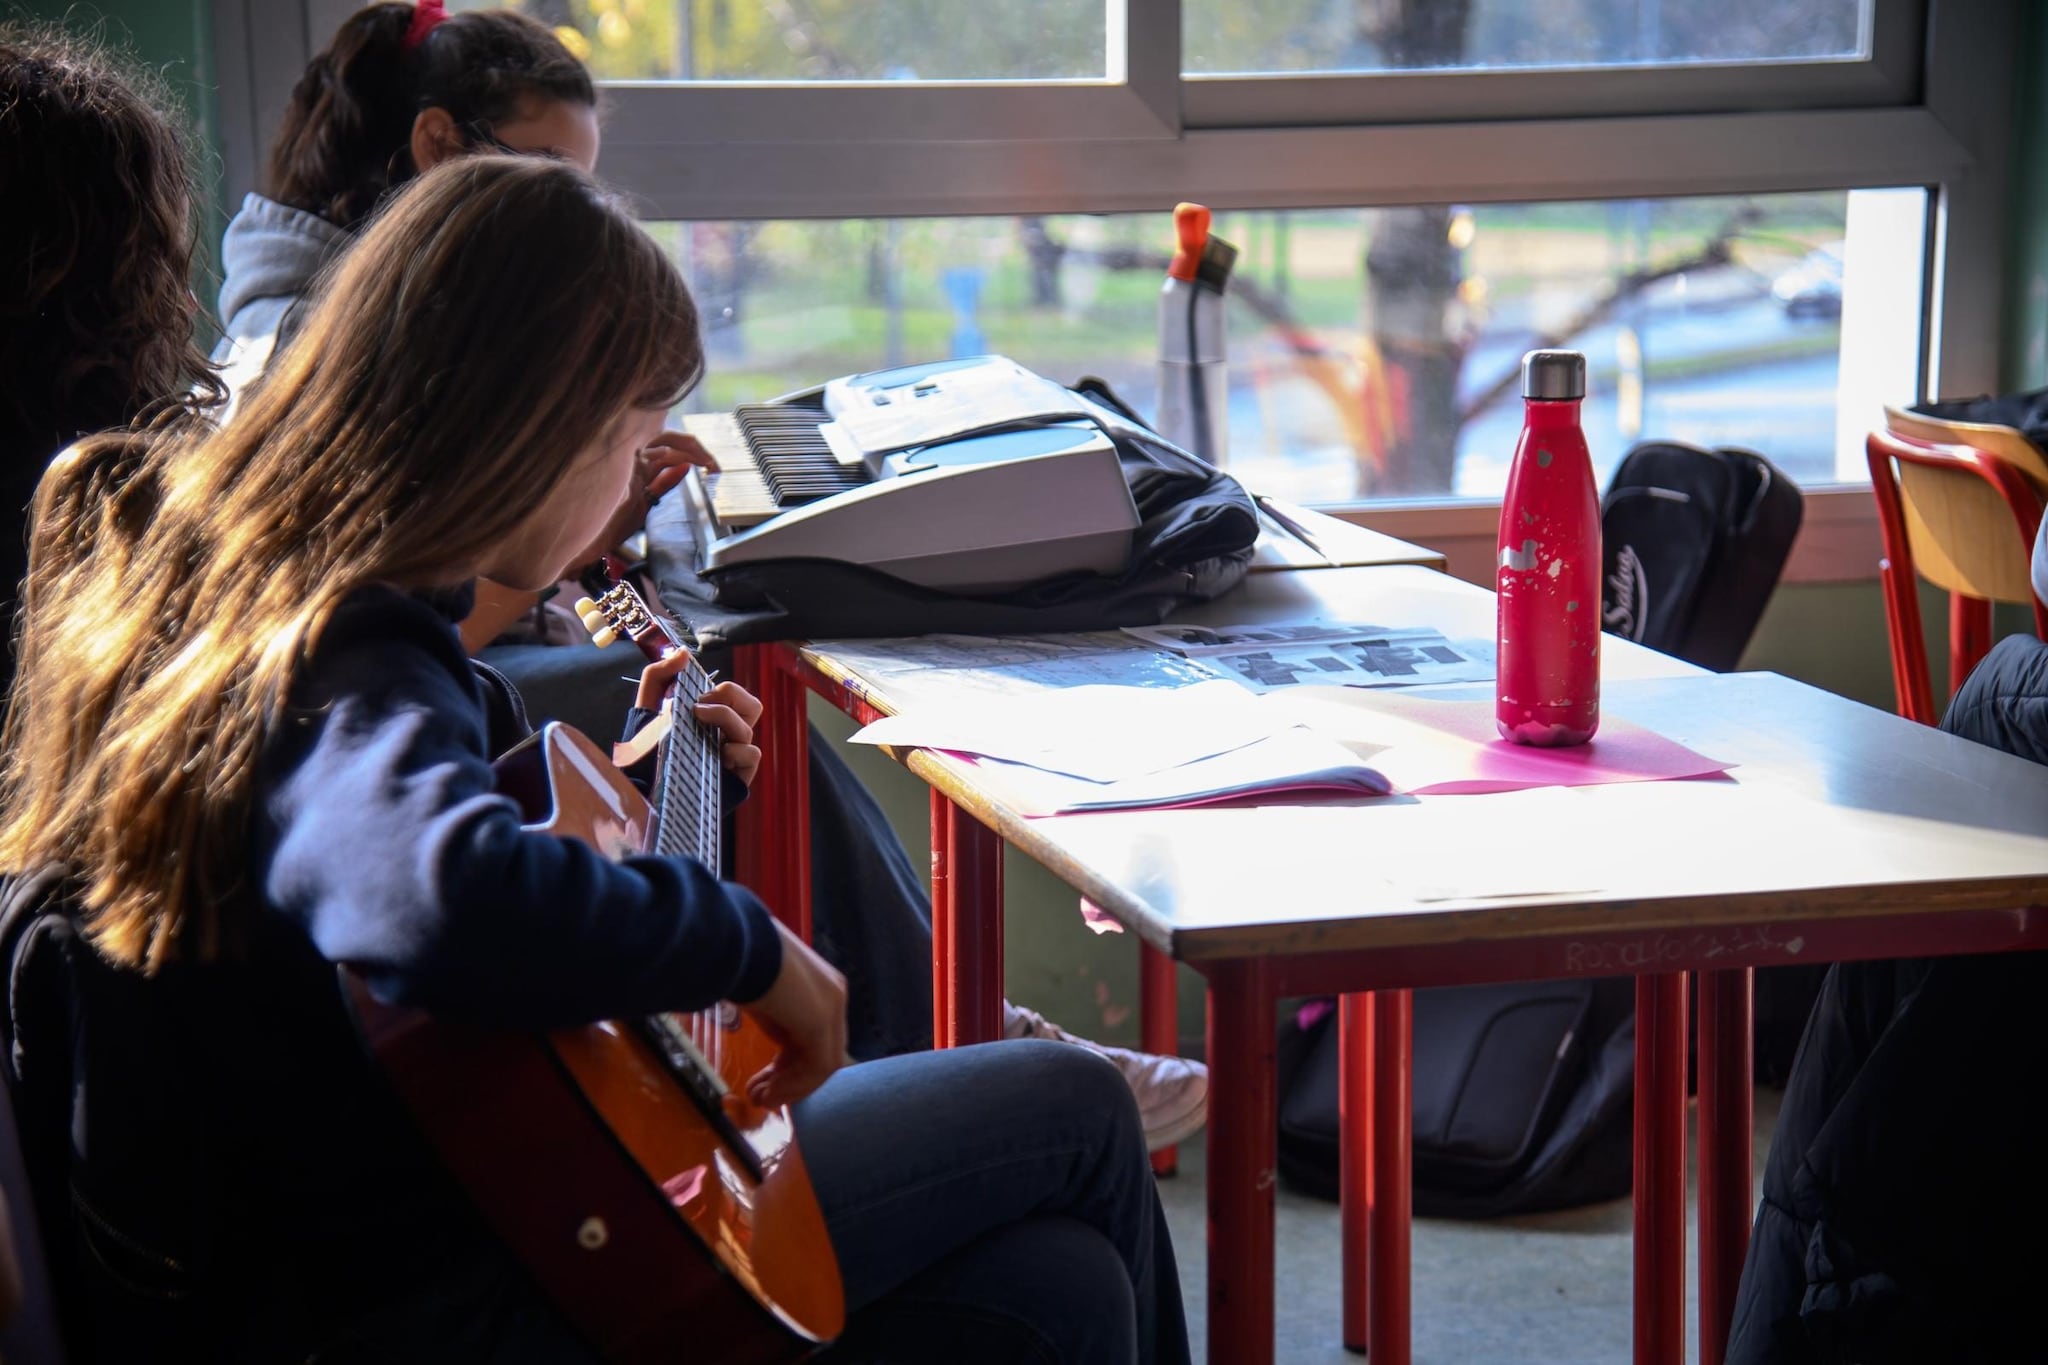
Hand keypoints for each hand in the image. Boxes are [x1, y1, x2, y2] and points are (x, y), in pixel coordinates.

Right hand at [575, 431, 721, 565]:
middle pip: (666, 436)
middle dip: (694, 445)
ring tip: (709, 465)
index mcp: (634, 462)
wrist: (589, 541)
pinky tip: (691, 466)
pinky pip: (659, 459)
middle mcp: (629, 457)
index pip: (665, 442)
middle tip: (713, 463)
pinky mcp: (629, 474)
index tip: (709, 464)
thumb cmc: (610, 523)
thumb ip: (663, 483)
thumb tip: (685, 468)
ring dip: (693, 452)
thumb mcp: (645, 501)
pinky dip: (679, 459)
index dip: (689, 448)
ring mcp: (628, 463)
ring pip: (665, 443)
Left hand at [632, 656, 764, 787]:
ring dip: (724, 720)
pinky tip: (717, 753)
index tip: (697, 696)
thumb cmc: (642, 755)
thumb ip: (659, 676)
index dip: (724, 690)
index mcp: (710, 720)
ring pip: (749, 729)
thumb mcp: (645, 710)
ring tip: (697, 724)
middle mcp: (724, 737)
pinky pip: (752, 755)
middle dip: (732, 697)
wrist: (638, 792)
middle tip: (702, 707)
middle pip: (752, 707)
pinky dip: (738, 749)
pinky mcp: (736, 779)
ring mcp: (732, 758)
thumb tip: (683, 652)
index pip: (735, 696)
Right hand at [743, 921, 847, 1108]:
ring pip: (820, 1065)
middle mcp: (835, 997)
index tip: (763, 1081)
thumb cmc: (742, 963)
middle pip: (820, 1051)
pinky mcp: (821, 1024)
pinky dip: (793, 1086)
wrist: (739, 947)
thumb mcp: (764, 994)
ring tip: (762, 1100)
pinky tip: (769, 1094)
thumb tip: (773, 1038)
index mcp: (824, 986)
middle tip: (761, 1097)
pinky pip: (816, 1068)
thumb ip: (776, 1017)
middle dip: (789, 1079)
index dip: (789, 1064)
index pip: (814, 1035)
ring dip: (790, 1088)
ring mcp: (832, 1010)